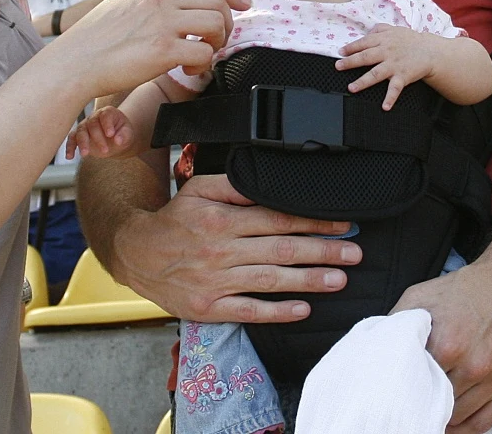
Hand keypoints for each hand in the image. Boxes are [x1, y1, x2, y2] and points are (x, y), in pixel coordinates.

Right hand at [58, 0, 249, 97]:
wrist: (74, 63)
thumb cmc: (96, 40)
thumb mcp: (124, 2)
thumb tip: (183, 6)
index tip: (241, 4)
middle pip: (217, 0)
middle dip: (228, 21)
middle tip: (219, 39)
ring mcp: (162, 22)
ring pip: (217, 23)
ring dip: (217, 42)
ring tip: (200, 54)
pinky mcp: (164, 50)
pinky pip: (205, 52)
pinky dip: (203, 64)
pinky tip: (186, 69)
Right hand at [66, 106, 136, 158]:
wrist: (115, 139)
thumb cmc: (122, 133)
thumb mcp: (128, 133)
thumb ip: (124, 135)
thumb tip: (118, 140)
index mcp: (108, 112)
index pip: (105, 115)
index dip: (107, 124)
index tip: (110, 135)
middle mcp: (94, 116)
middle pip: (92, 124)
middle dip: (98, 138)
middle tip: (105, 151)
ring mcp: (85, 125)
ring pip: (80, 131)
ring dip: (82, 143)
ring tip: (85, 154)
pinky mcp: (78, 135)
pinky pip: (72, 139)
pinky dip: (70, 147)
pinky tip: (70, 156)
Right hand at [112, 174, 363, 322]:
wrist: (137, 253)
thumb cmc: (174, 218)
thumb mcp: (199, 188)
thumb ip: (234, 185)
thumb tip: (267, 181)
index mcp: (221, 218)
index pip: (277, 219)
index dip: (312, 222)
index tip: (342, 223)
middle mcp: (221, 249)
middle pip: (281, 250)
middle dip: (323, 251)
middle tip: (355, 252)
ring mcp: (215, 281)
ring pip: (270, 280)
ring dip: (309, 280)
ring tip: (340, 279)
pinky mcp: (209, 307)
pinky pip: (249, 310)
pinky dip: (277, 310)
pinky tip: (303, 309)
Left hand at [336, 24, 438, 108]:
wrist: (431, 51)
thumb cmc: (410, 40)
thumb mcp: (394, 29)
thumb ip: (379, 29)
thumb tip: (366, 32)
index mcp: (383, 40)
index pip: (363, 43)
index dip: (351, 48)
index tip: (340, 52)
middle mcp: (387, 52)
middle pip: (366, 57)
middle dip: (350, 62)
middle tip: (338, 66)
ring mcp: (394, 65)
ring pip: (376, 73)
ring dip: (363, 81)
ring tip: (352, 88)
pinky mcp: (403, 76)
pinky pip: (395, 88)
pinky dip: (390, 98)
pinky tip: (384, 106)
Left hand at [390, 227, 491, 431]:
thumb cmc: (466, 288)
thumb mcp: (421, 294)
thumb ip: (397, 322)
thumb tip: (378, 346)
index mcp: (447, 344)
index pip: (415, 382)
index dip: (403, 387)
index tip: (394, 392)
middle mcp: (475, 365)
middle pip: (438, 403)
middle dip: (421, 404)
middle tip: (408, 406)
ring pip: (460, 417)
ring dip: (442, 419)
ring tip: (426, 416)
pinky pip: (486, 423)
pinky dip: (466, 430)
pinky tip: (451, 426)